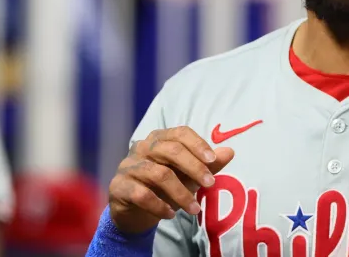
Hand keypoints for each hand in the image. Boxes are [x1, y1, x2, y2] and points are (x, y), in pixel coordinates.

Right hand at [108, 126, 234, 233]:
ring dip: (181, 193)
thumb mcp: (190, 175)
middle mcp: (142, 147)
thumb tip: (230, 152)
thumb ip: (209, 164)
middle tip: (210, 184)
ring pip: (158, 174)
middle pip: (170, 150)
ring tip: (195, 209)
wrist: (136, 210)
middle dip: (194, 168)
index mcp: (161, 138)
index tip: (214, 161)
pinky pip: (141, 194)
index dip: (198, 145)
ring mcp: (128, 165)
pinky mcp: (118, 186)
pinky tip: (171, 214)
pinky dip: (159, 205)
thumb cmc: (166, 186)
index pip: (181, 133)